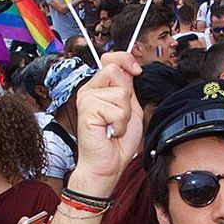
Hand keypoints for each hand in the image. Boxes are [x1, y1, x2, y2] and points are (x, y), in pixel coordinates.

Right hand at [70, 51, 142, 195]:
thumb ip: (128, 89)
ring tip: (115, 127)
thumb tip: (130, 68)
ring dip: (124, 114)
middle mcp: (90, 90)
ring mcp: (86, 99)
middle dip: (127, 96)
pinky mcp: (87, 110)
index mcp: (99, 88)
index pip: (111, 58)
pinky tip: (110, 132)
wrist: (108, 165)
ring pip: (120, 93)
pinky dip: (119, 124)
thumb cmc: (117, 142)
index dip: (126, 60)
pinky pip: (116, 109)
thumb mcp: (130, 109)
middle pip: (115, 70)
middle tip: (120, 115)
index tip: (137, 71)